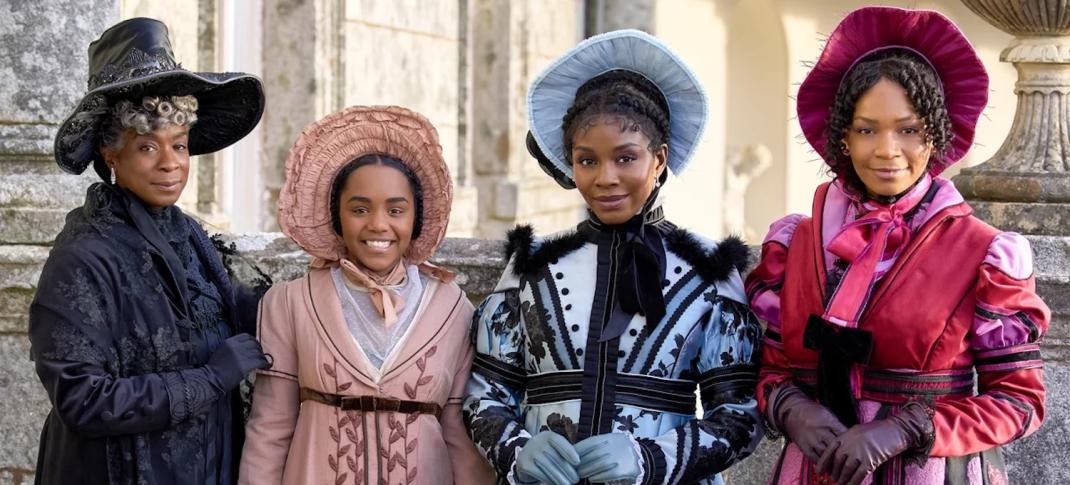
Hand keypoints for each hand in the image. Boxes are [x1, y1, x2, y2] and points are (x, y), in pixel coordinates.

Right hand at [206, 333, 269, 390]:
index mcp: (228, 342)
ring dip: (262, 357)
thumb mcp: (220, 352)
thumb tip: (244, 348)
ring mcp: (241, 355)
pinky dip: (266, 364)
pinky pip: (261, 362)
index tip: (255, 346)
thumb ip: (232, 348)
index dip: (253, 341)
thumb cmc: (214, 369)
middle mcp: (236, 346)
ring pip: (258, 352)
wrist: (211, 380)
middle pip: (254, 343)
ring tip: (264, 361)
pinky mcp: (246, 365)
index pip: (246, 336)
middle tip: (261, 354)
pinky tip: (267, 367)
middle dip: (259, 349)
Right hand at [515, 431, 579, 484]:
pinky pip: (539, 473)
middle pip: (554, 456)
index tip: (578, 462)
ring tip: (567, 484)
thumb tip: (580, 463)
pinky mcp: (524, 463)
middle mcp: (537, 441)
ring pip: (547, 466)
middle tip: (575, 479)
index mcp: (547, 436)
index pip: (559, 441)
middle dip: (567, 469)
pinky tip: (554, 483)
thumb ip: (564, 452)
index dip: (569, 451)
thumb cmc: (546, 454)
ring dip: (559, 477)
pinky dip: (548, 479)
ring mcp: (529, 452)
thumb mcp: (554, 449)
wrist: (525, 458)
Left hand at [575, 433, 640, 483]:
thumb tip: (574, 452)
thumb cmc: (619, 451)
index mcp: (611, 437)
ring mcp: (621, 457)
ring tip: (580, 475)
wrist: (642, 459)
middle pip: (594, 454)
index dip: (578, 449)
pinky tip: (592, 479)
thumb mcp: (610, 443)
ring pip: (600, 464)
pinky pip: (609, 474)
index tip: (568, 456)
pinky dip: (598, 477)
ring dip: (588, 471)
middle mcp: (616, 446)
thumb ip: (596, 446)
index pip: (591, 442)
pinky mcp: (625, 469)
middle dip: (581, 462)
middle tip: (572, 469)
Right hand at [768, 383, 846, 462]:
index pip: (845, 437)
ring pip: (826, 456)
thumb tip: (850, 437)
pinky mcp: (804, 447)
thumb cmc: (814, 412)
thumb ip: (839, 427)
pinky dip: (822, 463)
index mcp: (830, 423)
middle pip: (837, 448)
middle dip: (843, 455)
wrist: (793, 410)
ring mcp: (812, 441)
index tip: (854, 449)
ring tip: (839, 467)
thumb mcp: (829, 415)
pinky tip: (827, 466)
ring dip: (833, 462)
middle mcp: (822, 433)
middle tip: (849, 462)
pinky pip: (815, 459)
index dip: (851, 444)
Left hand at [816, 404, 931, 484]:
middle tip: (832, 479)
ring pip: (846, 469)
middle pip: (837, 461)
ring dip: (842, 479)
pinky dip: (853, 482)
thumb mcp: (857, 431)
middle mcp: (850, 444)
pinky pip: (859, 474)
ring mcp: (860, 452)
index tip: (818, 470)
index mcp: (846, 435)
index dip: (823, 462)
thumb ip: (848, 440)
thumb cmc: (878, 430)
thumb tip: (840, 453)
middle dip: (834, 472)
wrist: (895, 430)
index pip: (830, 450)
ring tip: (839, 483)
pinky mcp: (871, 460)